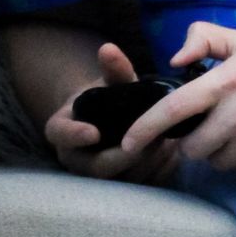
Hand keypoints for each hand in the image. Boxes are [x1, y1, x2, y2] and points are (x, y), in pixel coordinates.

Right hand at [45, 43, 180, 185]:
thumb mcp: (111, 81)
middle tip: (151, 139)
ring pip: (122, 181)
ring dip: (146, 163)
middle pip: (96, 167)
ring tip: (168, 142)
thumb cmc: (107, 97)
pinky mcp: (123, 188)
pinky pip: (140, 186)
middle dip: (124, 156)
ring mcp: (100, 178)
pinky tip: (174, 153)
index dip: (74, 136)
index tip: (94, 131)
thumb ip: (112, 69)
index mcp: (63, 131)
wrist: (114, 118)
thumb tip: (108, 48)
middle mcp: (77, 160)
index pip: (61, 135)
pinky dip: (158, 171)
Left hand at [121, 23, 235, 177]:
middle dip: (192, 140)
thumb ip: (202, 38)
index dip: (144, 129)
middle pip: (193, 146)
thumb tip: (174, 60)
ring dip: (220, 151)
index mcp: (227, 81)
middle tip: (209, 125)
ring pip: (218, 162)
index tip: (127, 143)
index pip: (174, 110)